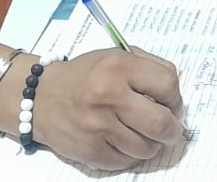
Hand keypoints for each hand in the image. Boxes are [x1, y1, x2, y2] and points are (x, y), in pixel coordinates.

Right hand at [29, 47, 187, 170]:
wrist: (40, 96)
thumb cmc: (85, 75)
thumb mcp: (117, 56)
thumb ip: (150, 68)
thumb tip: (176, 94)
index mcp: (119, 67)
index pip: (168, 85)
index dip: (176, 98)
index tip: (172, 103)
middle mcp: (109, 96)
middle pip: (162, 123)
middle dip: (173, 129)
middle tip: (170, 127)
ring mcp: (98, 127)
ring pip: (147, 148)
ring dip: (152, 143)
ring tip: (143, 133)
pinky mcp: (90, 151)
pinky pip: (127, 161)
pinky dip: (131, 154)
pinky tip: (124, 141)